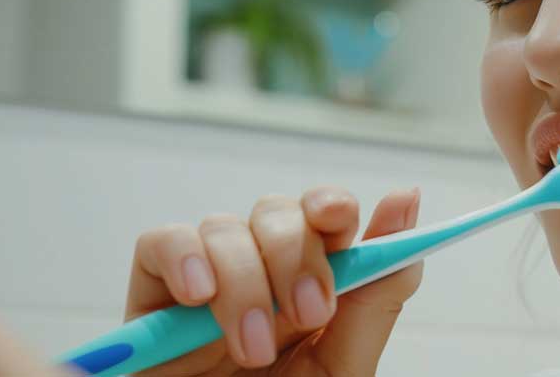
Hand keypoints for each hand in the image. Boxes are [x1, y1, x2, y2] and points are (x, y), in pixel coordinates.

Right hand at [125, 186, 422, 376]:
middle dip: (298, 255)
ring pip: (226, 227)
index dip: (335, 206)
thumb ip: (376, 295)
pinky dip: (184, 257)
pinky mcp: (153, 294)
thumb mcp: (339, 369)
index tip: (341, 216)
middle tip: (308, 314)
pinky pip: (161, 241)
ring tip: (252, 348)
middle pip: (279, 213)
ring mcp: (208, 281)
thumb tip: (406, 200)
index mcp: (314, 290)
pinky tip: (198, 294)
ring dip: (245, 282)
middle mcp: (262, 277)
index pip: (328, 220)